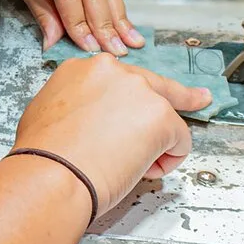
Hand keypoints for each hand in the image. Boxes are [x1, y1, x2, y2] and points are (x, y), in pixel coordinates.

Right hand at [12, 54, 211, 215]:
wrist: (51, 174)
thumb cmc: (43, 155)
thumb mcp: (45, 112)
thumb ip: (73, 105)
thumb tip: (81, 119)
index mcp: (84, 69)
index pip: (122, 79)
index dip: (132, 99)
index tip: (143, 102)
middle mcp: (113, 71)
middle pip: (155, 85)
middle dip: (180, 95)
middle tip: (200, 98)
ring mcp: (139, 90)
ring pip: (166, 115)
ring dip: (156, 143)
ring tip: (134, 166)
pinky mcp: (159, 115)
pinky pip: (180, 139)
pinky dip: (169, 159)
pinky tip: (147, 169)